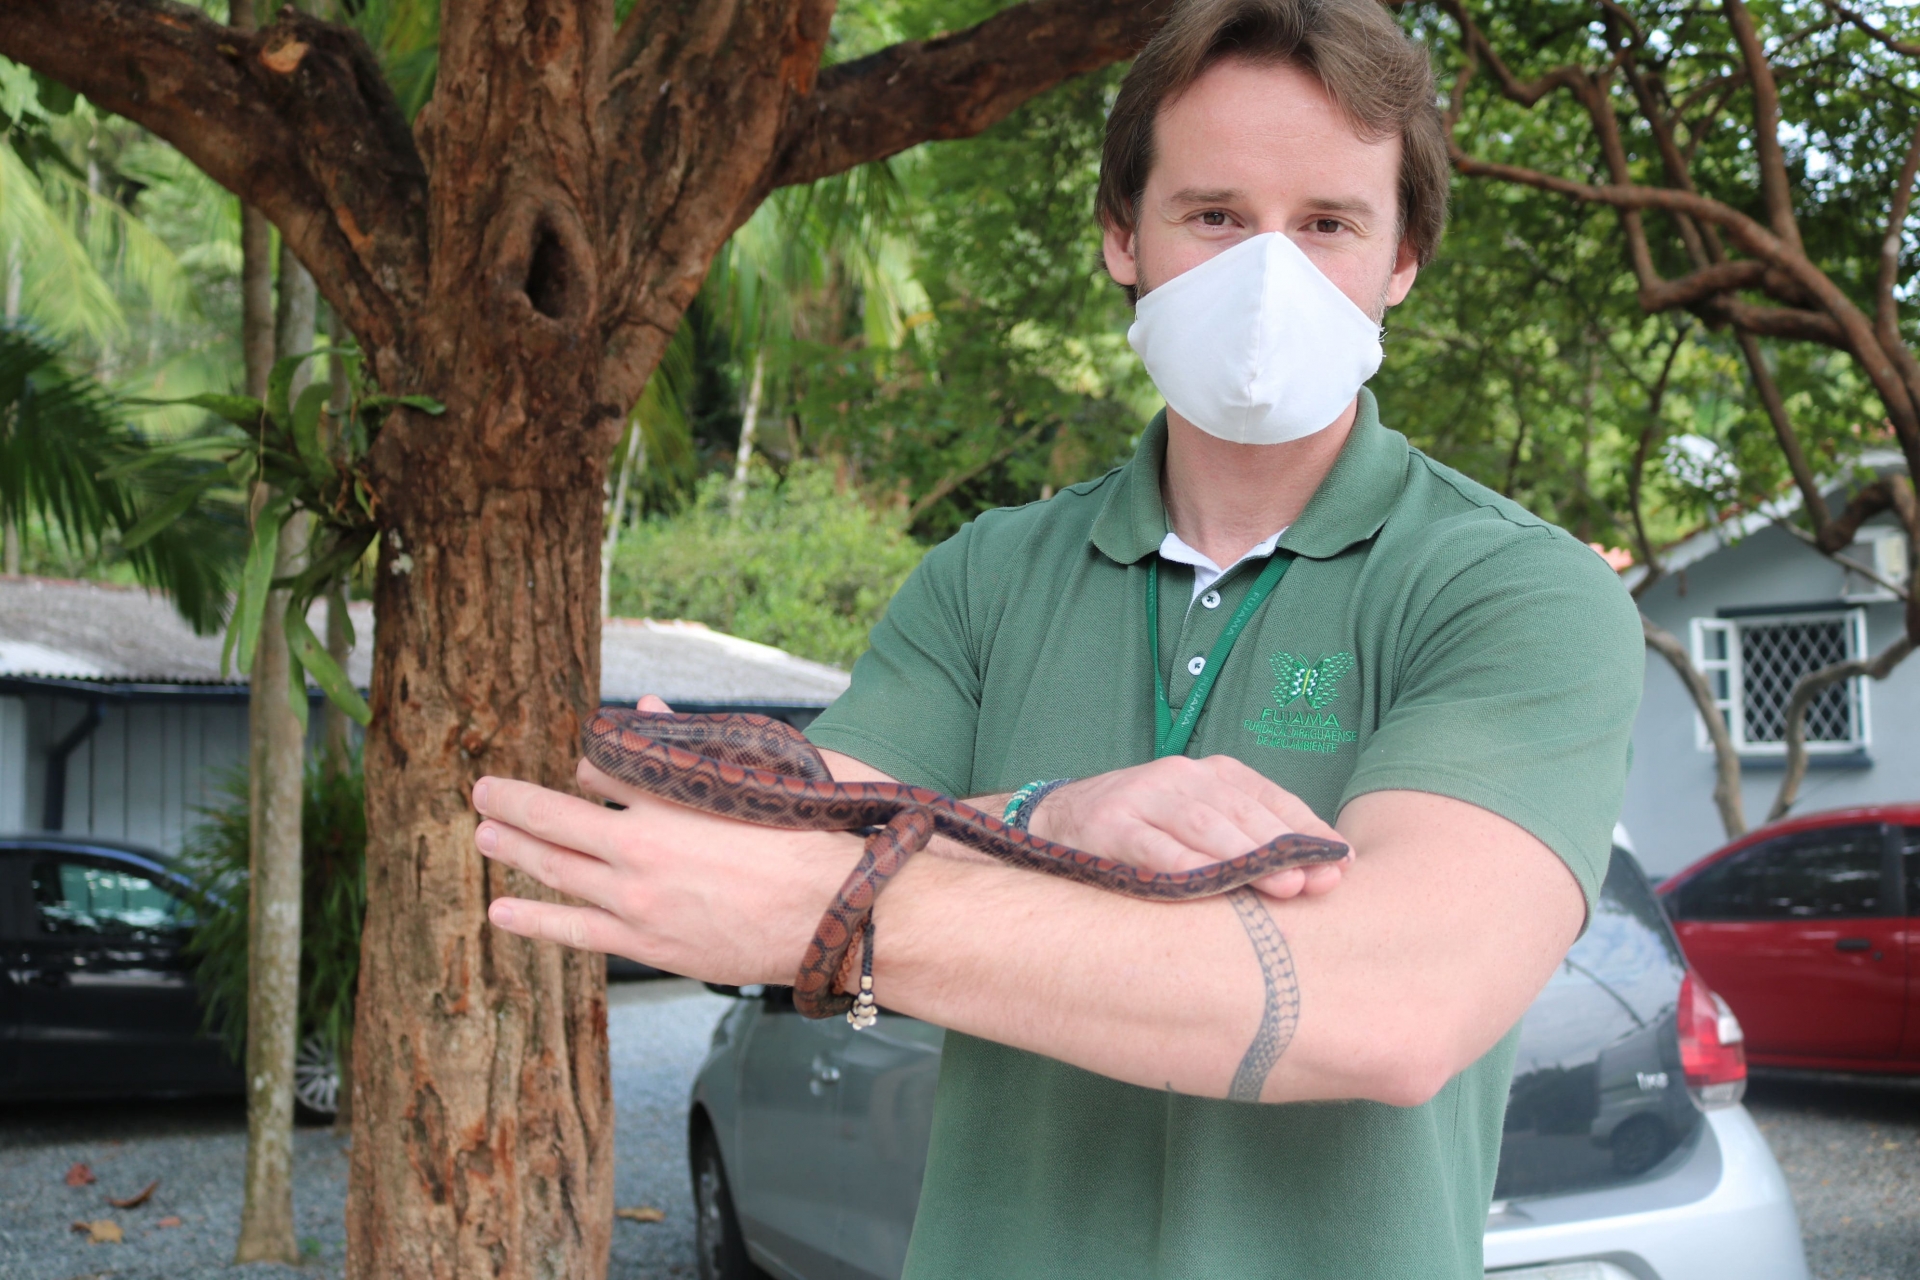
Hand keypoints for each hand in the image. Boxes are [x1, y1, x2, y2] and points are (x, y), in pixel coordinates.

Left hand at [472, 695, 861, 980]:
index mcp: (670, 797)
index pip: (599, 770)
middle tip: (482, 793)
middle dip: (514, 803)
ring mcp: (638, 899)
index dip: (584, 768)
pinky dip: (533, 919)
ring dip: (514, 850)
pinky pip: (574, 930)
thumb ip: (691, 745)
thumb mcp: (750, 778)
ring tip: (485, 836)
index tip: (579, 769)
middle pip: (558, 817)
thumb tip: (643, 711)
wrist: (832, 913)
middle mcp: (642, 845)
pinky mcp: (646, 943)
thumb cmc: (802, 839)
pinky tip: (501, 909)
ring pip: (556, 869)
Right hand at [1027, 756, 1347, 900]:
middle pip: (1241, 811)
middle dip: (1284, 847)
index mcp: (1209, 773)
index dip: (1307, 830)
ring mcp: (1142, 797)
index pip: (1270, 798)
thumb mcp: (1196, 823)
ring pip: (1203, 825)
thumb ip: (1247, 841)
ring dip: (1246, 858)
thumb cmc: (1141, 831)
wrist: (1055, 821)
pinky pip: (1154, 849)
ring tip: (1282, 886)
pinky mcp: (1110, 824)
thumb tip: (1319, 872)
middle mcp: (1179, 776)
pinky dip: (1185, 868)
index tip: (1340, 863)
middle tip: (1315, 882)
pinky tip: (1212, 888)